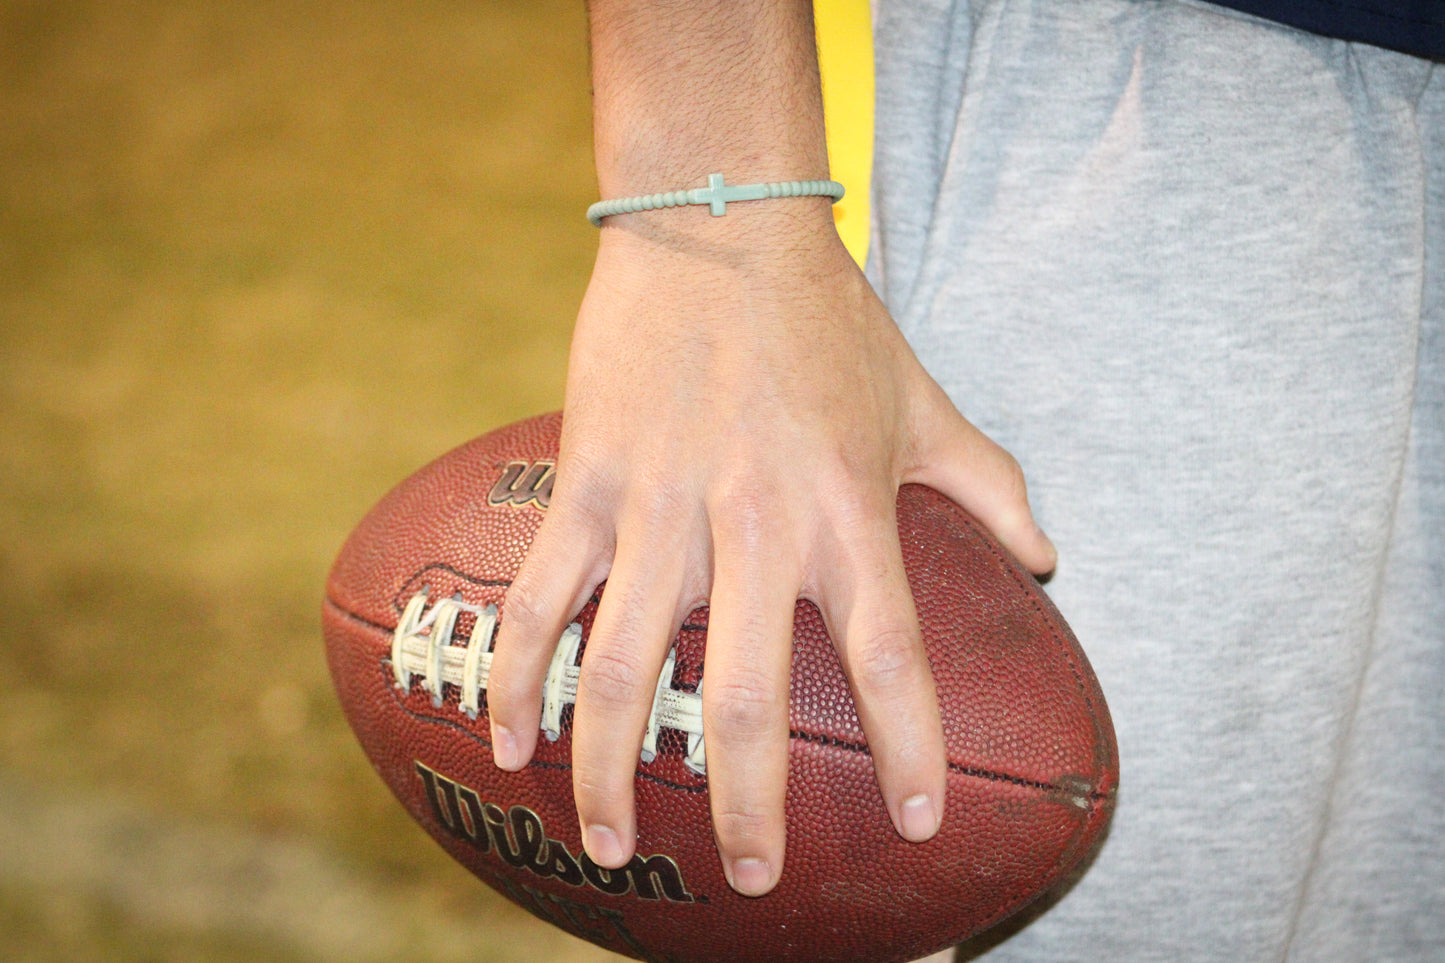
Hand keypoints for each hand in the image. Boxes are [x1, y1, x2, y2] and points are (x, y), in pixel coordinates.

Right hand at [485, 213, 1054, 896]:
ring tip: (612, 843)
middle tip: (748, 879)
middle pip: (744, 695)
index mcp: (846, 512)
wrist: (720, 222)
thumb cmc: (828, 318)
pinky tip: (512, 746)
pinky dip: (521, 678)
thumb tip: (1051, 559)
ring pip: (625, 663)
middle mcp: (756, 523)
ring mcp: (661, 505)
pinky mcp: (590, 481)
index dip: (907, 746)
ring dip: (613, 766)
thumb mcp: (924, 401)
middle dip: (743, 803)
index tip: (918, 823)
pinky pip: (544, 598)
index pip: (889, 656)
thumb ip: (990, 484)